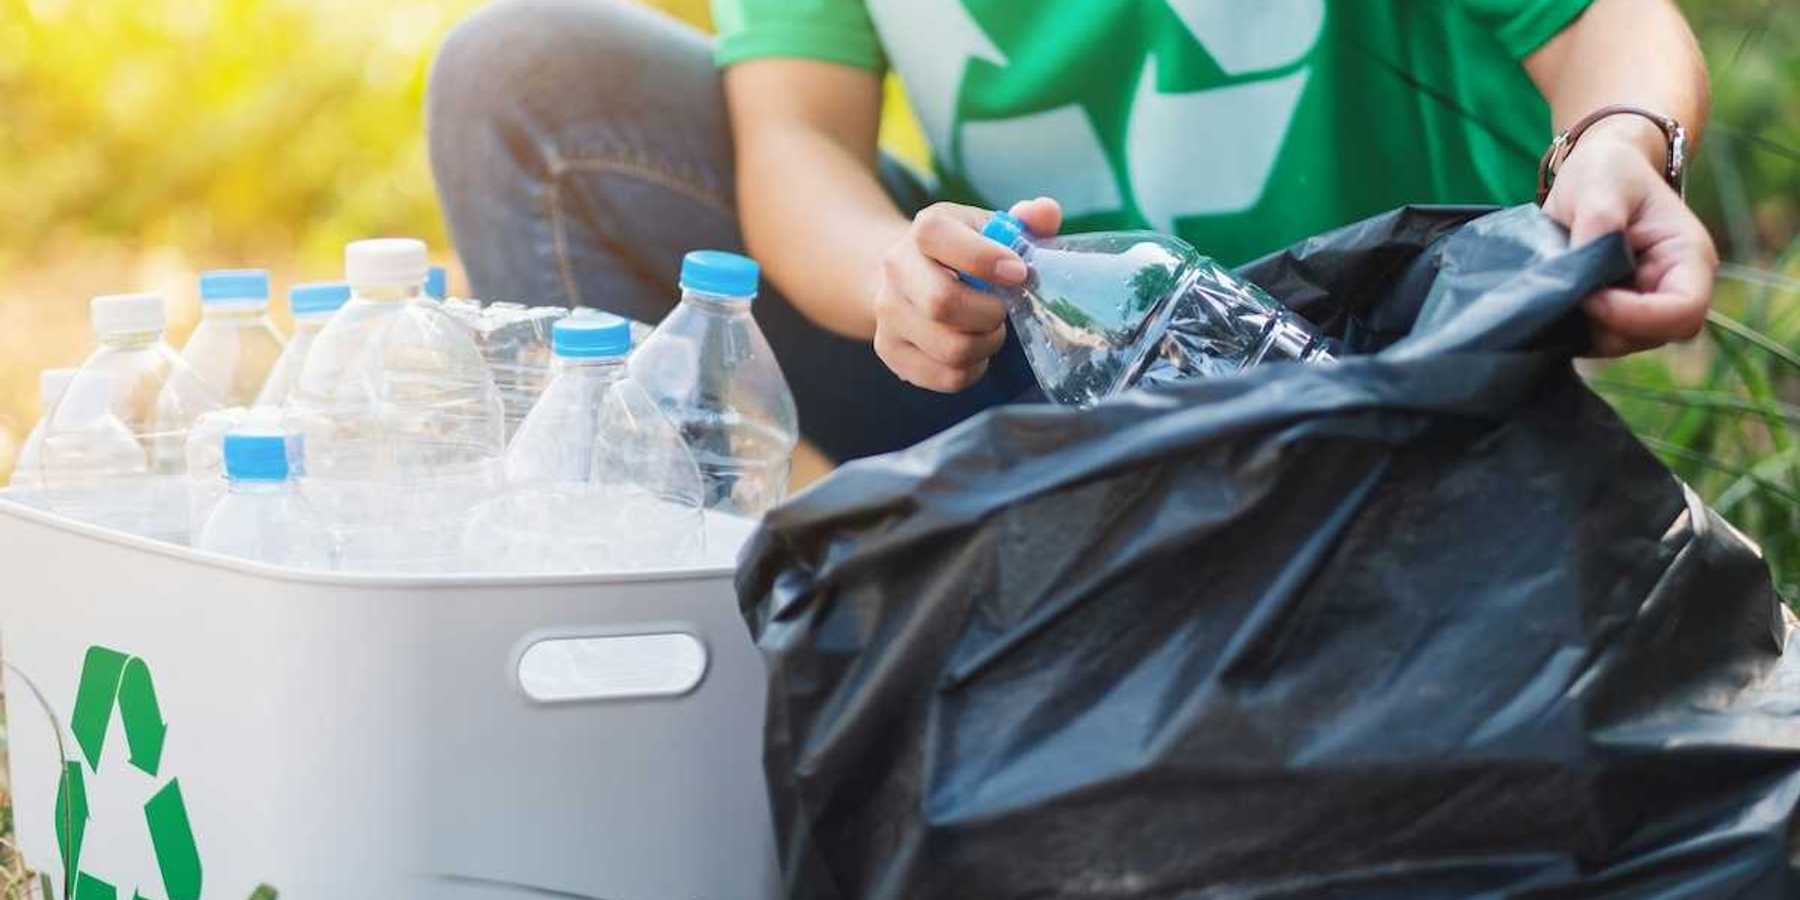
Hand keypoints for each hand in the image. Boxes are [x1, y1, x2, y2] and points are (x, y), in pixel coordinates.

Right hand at [872, 197, 1063, 390]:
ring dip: (986, 345)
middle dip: (989, 313)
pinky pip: (947, 377)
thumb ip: (1027, 221)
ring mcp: (888, 314)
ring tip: (989, 330)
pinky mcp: (890, 351)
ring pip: (950, 349)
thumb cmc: (964, 252)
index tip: (1017, 273)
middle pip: (942, 303)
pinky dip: (973, 369)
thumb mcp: (992, 229)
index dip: (984, 258)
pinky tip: (974, 350)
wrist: (907, 275)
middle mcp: (896, 269)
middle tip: (1002, 310)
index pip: (938, 238)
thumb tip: (1046, 211)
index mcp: (924, 230)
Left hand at [1540, 122, 1718, 356]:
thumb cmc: (1607, 172)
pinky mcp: (1616, 314)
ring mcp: (1646, 305)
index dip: (1634, 315)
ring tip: (1558, 286)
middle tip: (1565, 290)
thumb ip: (1598, 228)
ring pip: (1619, 343)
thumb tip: (1581, 278)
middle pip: (1650, 336)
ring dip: (1584, 326)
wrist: (1596, 172)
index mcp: (1689, 257)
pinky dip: (1572, 326)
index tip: (1589, 295)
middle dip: (1604, 323)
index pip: (1683, 312)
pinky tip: (1554, 298)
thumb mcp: (1601, 185)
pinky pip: (1595, 337)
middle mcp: (1675, 287)